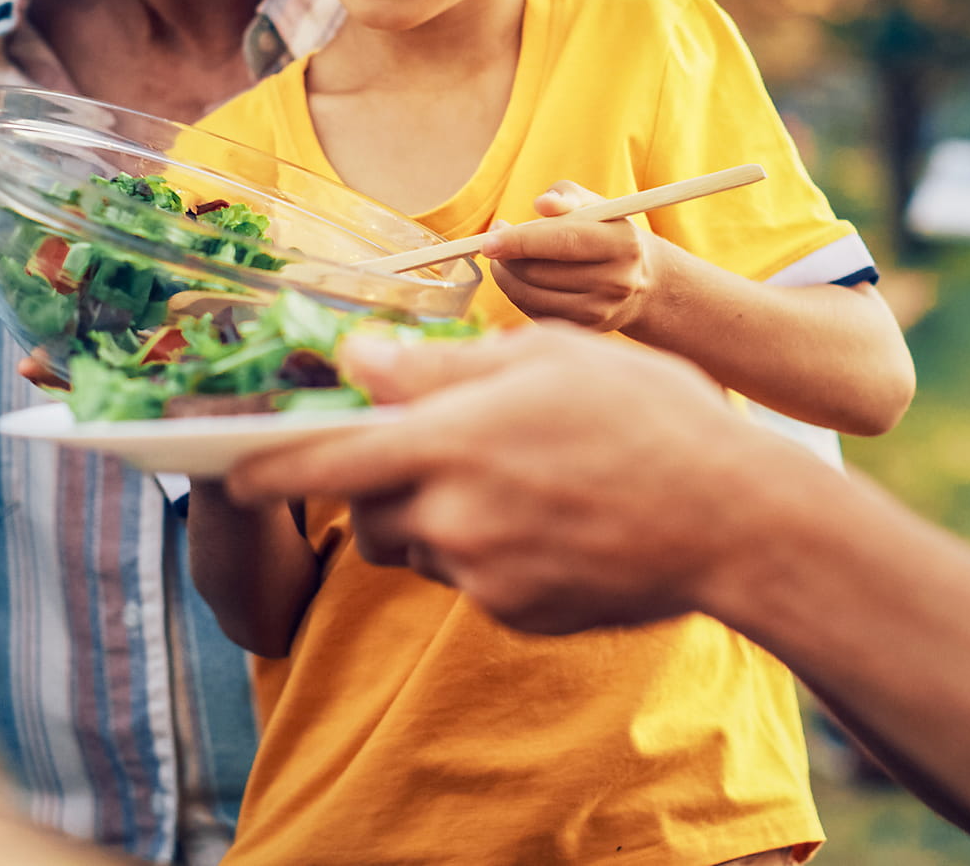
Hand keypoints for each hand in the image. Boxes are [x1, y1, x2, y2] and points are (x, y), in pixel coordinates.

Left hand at [230, 324, 772, 634]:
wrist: (738, 521)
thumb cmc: (651, 415)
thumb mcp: (549, 357)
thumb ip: (442, 363)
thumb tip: (358, 360)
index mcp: (454, 437)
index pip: (324, 457)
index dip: (266, 462)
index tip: (231, 462)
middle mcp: (455, 511)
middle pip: (363, 508)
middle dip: (370, 485)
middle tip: (421, 454)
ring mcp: (483, 572)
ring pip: (416, 544)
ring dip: (433, 514)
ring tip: (512, 477)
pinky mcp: (515, 613)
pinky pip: (470, 579)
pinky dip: (491, 550)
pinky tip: (555, 520)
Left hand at [481, 182, 663, 331]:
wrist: (641, 282)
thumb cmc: (608, 233)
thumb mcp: (595, 206)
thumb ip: (566, 196)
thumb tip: (541, 204)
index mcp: (622, 245)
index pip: (563, 242)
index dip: (521, 241)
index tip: (489, 240)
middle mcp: (616, 282)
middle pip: (540, 273)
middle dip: (506, 258)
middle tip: (493, 242)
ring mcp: (601, 312)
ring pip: (532, 296)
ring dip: (506, 277)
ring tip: (504, 259)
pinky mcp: (585, 330)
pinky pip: (535, 314)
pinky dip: (518, 295)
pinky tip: (521, 279)